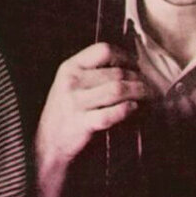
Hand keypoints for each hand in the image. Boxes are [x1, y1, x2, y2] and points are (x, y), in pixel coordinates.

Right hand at [34, 43, 151, 196]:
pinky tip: (134, 109)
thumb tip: (129, 65)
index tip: (135, 64)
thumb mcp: (70, 84)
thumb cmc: (64, 113)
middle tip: (148, 85)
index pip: (103, 50)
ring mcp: (76, 103)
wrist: (47, 146)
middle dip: (137, 78)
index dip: (124, 56)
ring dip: (138, 92)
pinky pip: (111, 113)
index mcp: (70, 67)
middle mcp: (72, 82)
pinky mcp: (82, 124)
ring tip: (147, 95)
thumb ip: (92, 72)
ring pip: (117, 90)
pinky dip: (127, 110)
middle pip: (116, 72)